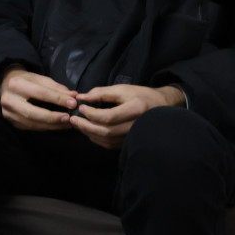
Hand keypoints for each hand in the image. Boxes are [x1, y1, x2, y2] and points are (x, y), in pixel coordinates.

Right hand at [0, 68, 76, 130]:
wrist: (7, 85)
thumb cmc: (26, 81)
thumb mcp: (39, 78)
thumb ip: (56, 87)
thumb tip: (73, 96)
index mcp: (16, 84)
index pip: (40, 93)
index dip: (57, 99)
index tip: (73, 103)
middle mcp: (9, 100)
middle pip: (32, 113)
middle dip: (53, 117)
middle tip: (69, 118)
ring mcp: (9, 113)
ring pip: (32, 123)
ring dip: (52, 125)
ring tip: (67, 123)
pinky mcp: (12, 122)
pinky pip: (31, 128)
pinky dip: (46, 128)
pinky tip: (58, 126)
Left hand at [69, 84, 185, 148]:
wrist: (161, 107)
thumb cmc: (141, 95)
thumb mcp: (122, 89)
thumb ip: (101, 93)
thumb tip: (82, 97)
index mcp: (136, 109)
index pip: (109, 117)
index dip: (92, 114)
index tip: (80, 107)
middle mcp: (136, 126)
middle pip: (106, 132)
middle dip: (86, 126)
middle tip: (73, 119)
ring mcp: (134, 136)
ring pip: (107, 140)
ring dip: (89, 133)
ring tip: (77, 124)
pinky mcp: (130, 142)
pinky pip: (111, 144)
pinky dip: (97, 139)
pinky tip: (89, 131)